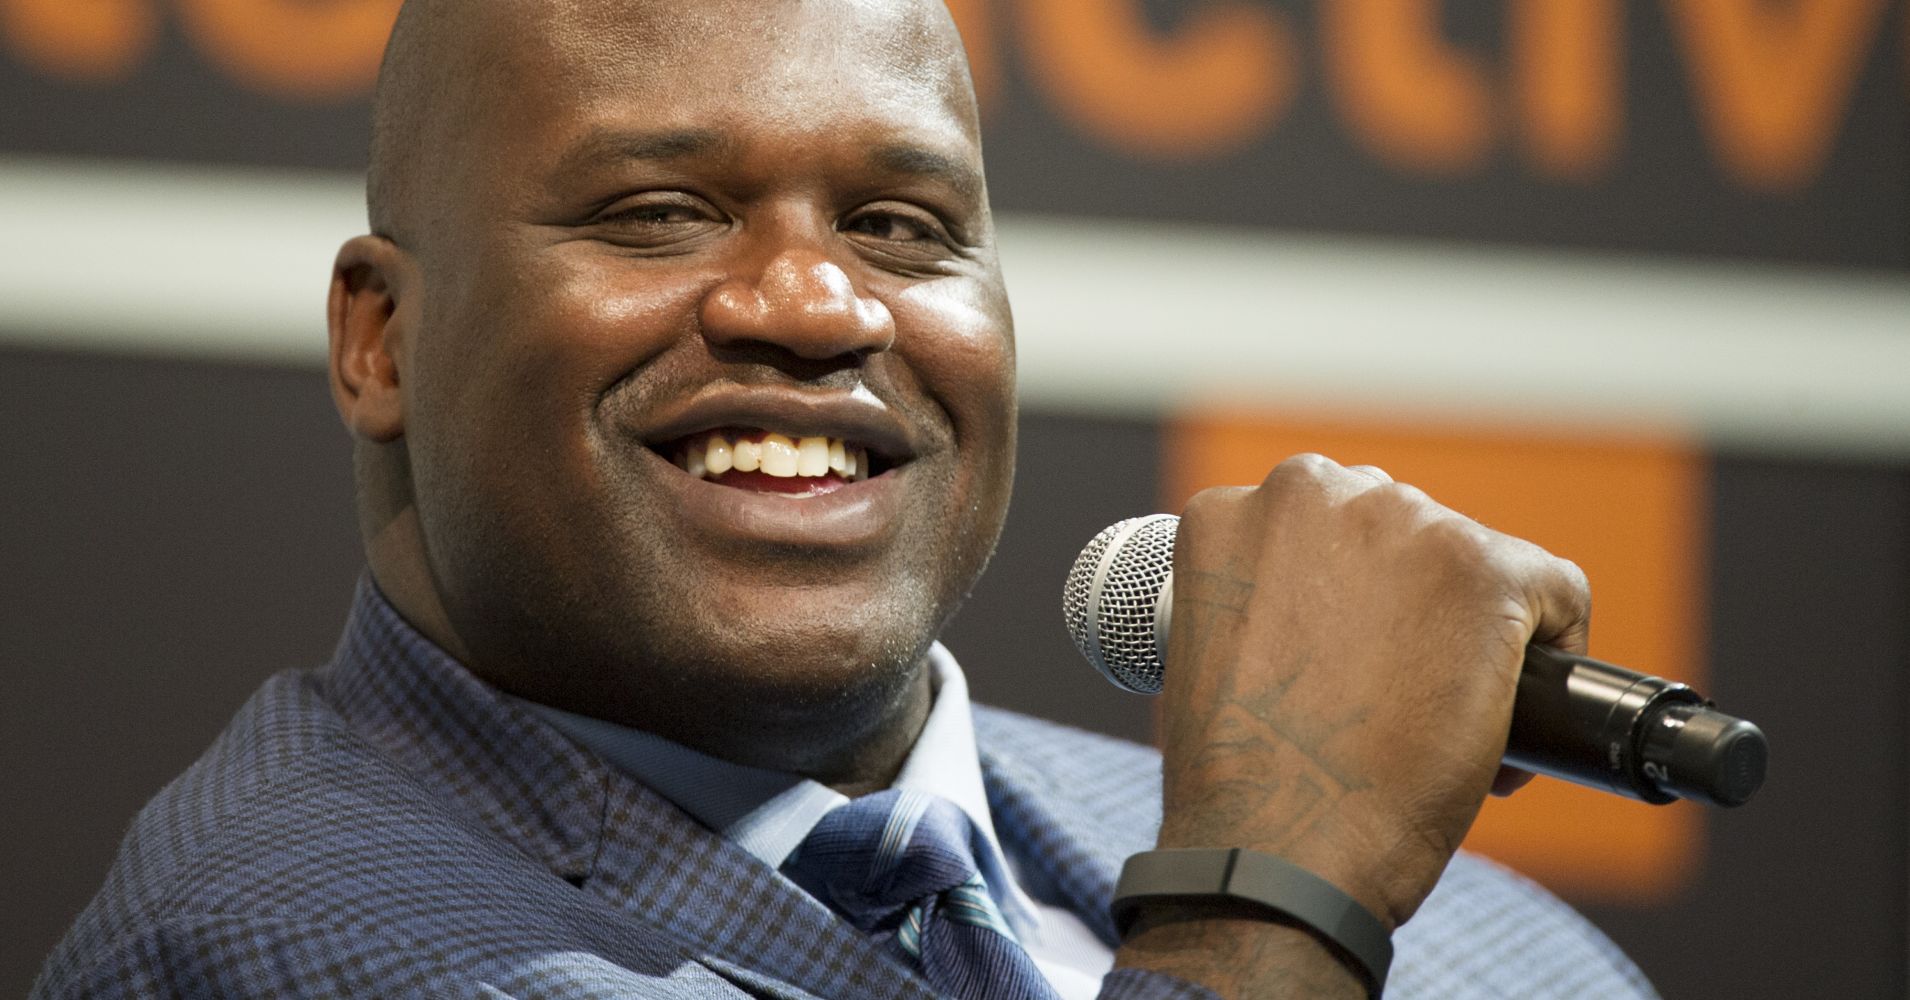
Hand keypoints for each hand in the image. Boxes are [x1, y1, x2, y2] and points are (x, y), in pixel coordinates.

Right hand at [1114, 454, 1589, 995]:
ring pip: (1472, 562)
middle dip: (1409, 605)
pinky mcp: (1485, 569)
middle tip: (1397, 694)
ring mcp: (1405, 524)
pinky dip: (1551, 650)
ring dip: (1469, 629)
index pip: (1325, 525)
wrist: (1276, 842)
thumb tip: (1346, 612)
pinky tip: (1510, 716)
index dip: (1348, 597)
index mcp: (1239, 509)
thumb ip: (1267, 594)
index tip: (1353, 657)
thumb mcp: (1213, 646)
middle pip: (1400, 532)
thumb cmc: (1238, 773)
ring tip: (1443, 718)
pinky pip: (1554, 591)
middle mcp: (1317, 492)